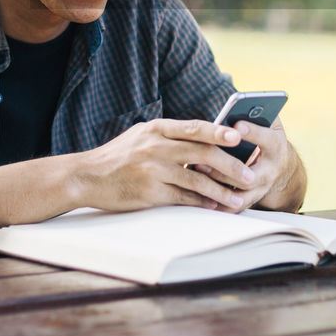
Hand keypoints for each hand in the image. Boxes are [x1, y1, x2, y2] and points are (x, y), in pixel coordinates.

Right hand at [74, 119, 258, 211]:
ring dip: (221, 191)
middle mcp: (157, 147)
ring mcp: (153, 170)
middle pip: (203, 154)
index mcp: (157, 129)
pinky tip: (215, 207)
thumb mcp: (141, 135)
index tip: (240, 137)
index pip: (196, 128)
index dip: (220, 132)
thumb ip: (169, 135)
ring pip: (197, 181)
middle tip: (249, 175)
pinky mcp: (150, 193)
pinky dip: (202, 203)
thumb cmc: (117, 156)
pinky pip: (184, 198)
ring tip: (238, 199)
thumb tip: (204, 136)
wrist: (86, 176)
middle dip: (231, 166)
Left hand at [193, 118, 305, 212]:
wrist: (279, 166)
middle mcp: (270, 171)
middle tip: (204, 158)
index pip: (267, 140)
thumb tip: (241, 102)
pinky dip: (214, 203)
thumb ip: (258, 111)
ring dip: (216, 186)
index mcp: (276, 146)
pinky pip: (231, 206)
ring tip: (196, 172)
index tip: (237, 125)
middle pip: (250, 175)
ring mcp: (259, 189)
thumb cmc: (266, 136)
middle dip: (227, 168)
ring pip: (238, 194)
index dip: (253, 132)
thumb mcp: (269, 121)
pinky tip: (196, 192)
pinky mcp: (248, 200)